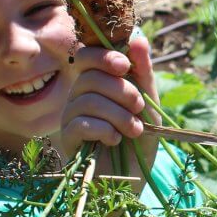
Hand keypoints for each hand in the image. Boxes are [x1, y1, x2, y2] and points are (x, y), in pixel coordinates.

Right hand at [60, 35, 158, 157]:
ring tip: (135, 130)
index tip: (124, 66)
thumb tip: (139, 38)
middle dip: (121, 90)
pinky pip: (80, 124)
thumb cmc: (140, 140)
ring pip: (87, 101)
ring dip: (119, 114)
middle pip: (90, 78)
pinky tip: (116, 140)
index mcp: (97, 84)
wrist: (134, 179)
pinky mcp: (67, 141)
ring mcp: (70, 118)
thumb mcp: (148, 104)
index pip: (87, 56)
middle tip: (139, 107)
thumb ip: (143, 73)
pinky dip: (105, 130)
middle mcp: (78, 98)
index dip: (103, 56)